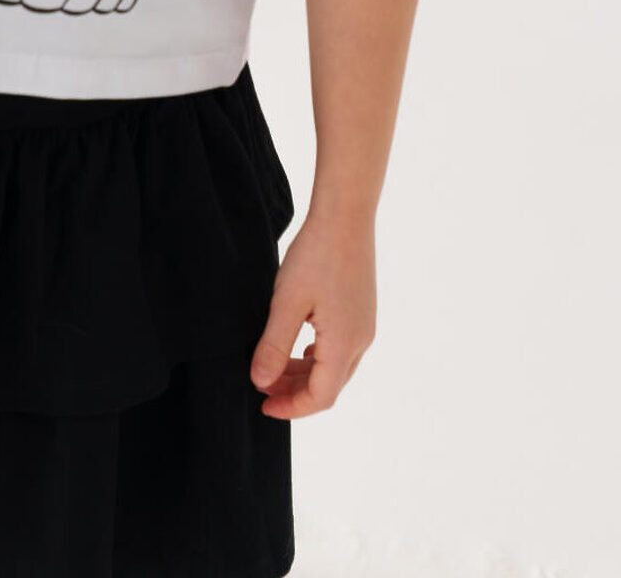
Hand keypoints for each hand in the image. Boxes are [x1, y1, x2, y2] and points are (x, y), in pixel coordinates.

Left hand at [248, 208, 376, 416]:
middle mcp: (361, 341)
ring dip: (305, 374)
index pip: (321, 397)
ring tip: (274, 368)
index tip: (263, 406)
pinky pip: (340, 349)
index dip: (291, 408)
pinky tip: (298, 348)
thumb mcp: (286, 303)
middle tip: (262, 387)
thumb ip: (273, 346)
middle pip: (329, 386)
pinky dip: (317, 357)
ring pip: (335, 368)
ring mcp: (364, 326)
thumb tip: (261, 382)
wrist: (346, 217)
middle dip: (295, 392)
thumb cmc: (316, 256)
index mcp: (344, 345)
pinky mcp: (361, 311)